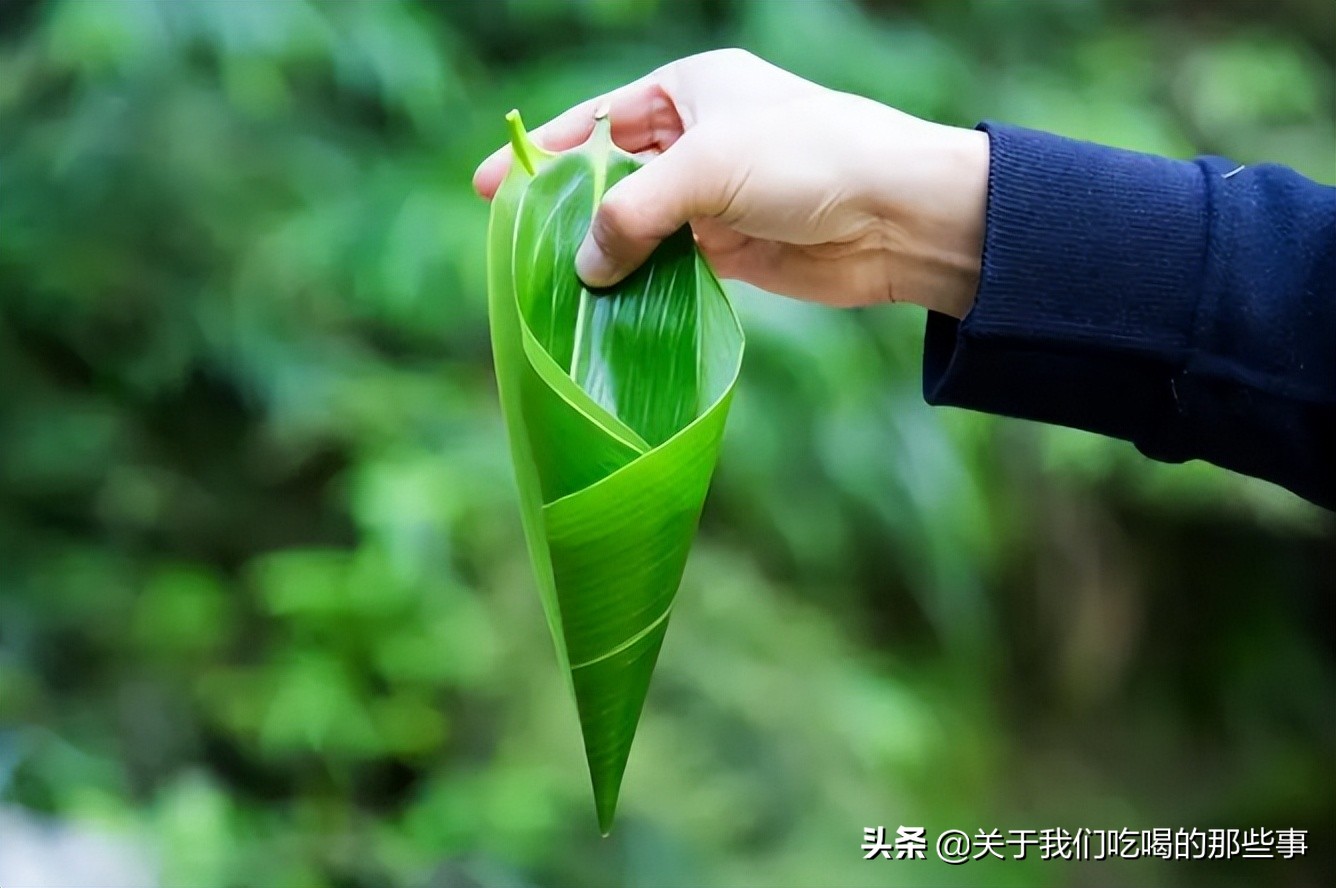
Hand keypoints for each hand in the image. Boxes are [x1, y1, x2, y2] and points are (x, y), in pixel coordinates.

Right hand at [473, 49, 988, 317]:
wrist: (901, 215)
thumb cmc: (809, 159)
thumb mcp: (708, 168)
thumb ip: (634, 213)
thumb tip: (585, 267)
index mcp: (690, 90)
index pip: (598, 119)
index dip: (543, 151)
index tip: (492, 184)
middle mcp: (698, 140)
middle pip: (612, 177)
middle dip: (569, 211)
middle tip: (518, 250)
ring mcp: (714, 199)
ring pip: (638, 228)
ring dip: (604, 256)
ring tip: (551, 290)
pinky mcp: (731, 250)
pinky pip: (669, 267)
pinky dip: (640, 285)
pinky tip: (607, 308)